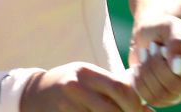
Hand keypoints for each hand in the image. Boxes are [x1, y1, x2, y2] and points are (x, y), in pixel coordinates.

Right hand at [21, 62, 150, 111]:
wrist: (33, 94)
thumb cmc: (69, 85)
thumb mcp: (89, 79)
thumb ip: (115, 90)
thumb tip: (147, 111)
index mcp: (86, 73)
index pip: (121, 89)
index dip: (136, 105)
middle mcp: (75, 88)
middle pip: (113, 110)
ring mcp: (66, 106)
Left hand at [128, 15, 180, 106]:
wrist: (149, 34)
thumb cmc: (164, 28)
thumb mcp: (171, 26)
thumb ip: (177, 42)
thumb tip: (177, 65)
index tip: (165, 51)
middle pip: (176, 86)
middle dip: (157, 64)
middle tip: (153, 46)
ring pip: (161, 94)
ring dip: (147, 70)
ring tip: (146, 53)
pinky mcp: (165, 99)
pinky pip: (150, 97)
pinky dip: (140, 80)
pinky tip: (141, 66)